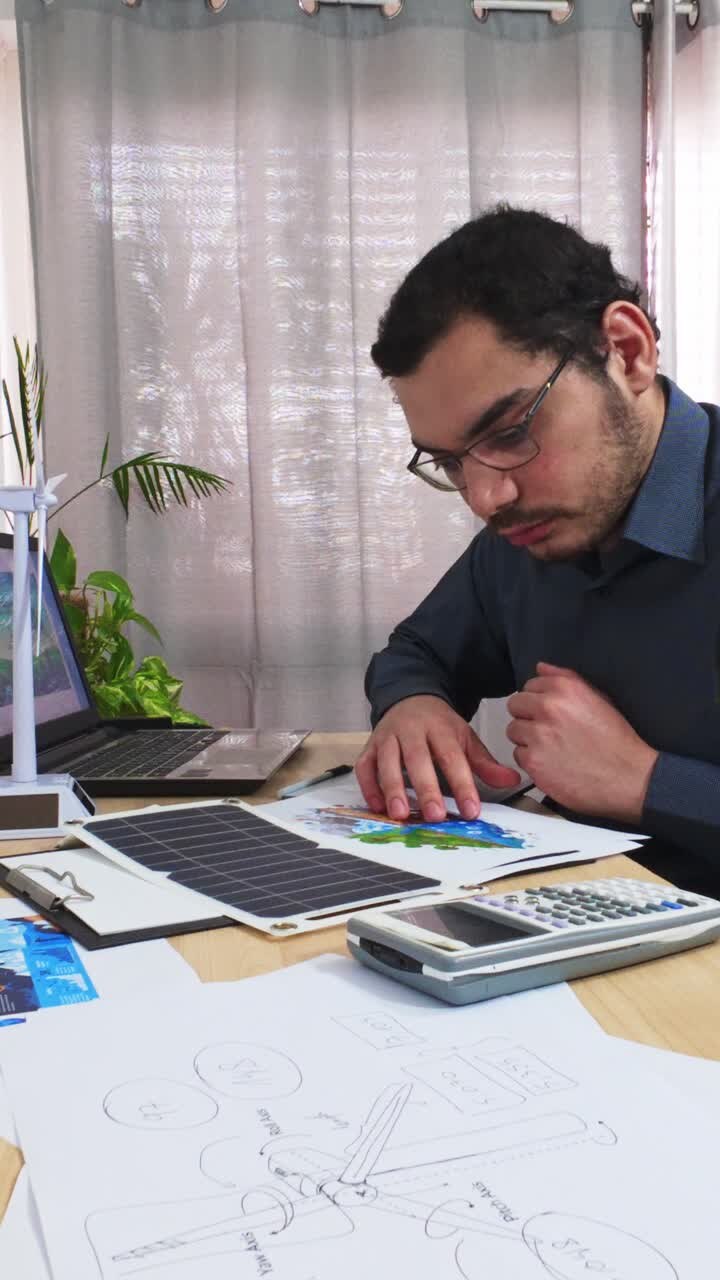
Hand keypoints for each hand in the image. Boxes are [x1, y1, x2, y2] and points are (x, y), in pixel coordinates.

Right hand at [355, 695, 521, 822]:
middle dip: (426, 788)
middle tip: (435, 816)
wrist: (411, 697)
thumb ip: (484, 762)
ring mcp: (388, 737)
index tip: (471, 810)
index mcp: (440, 727)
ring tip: (401, 814)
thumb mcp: (464, 737)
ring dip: (393, 788)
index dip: (462, 784)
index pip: (452, 756)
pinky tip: (378, 806)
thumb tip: (512, 781)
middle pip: (418, 758)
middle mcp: (411, 730)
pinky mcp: (370, 746)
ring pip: (387, 761)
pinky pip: (365, 766)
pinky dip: (369, 786)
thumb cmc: (439, 725)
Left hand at [506, 662, 658, 823]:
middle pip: (515, 706)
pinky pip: (518, 755)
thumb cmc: (616, 740)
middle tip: (547, 730)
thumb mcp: (599, 698)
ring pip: (513, 731)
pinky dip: (532, 760)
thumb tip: (541, 667)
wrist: (627, 777)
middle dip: (527, 717)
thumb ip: (566, 678)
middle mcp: (548, 708)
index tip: (548, 712)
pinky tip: (551, 763)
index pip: (528, 685)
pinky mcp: (533, 761)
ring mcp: (538, 735)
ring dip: (527, 739)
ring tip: (551, 748)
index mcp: (564, 689)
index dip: (538, 699)